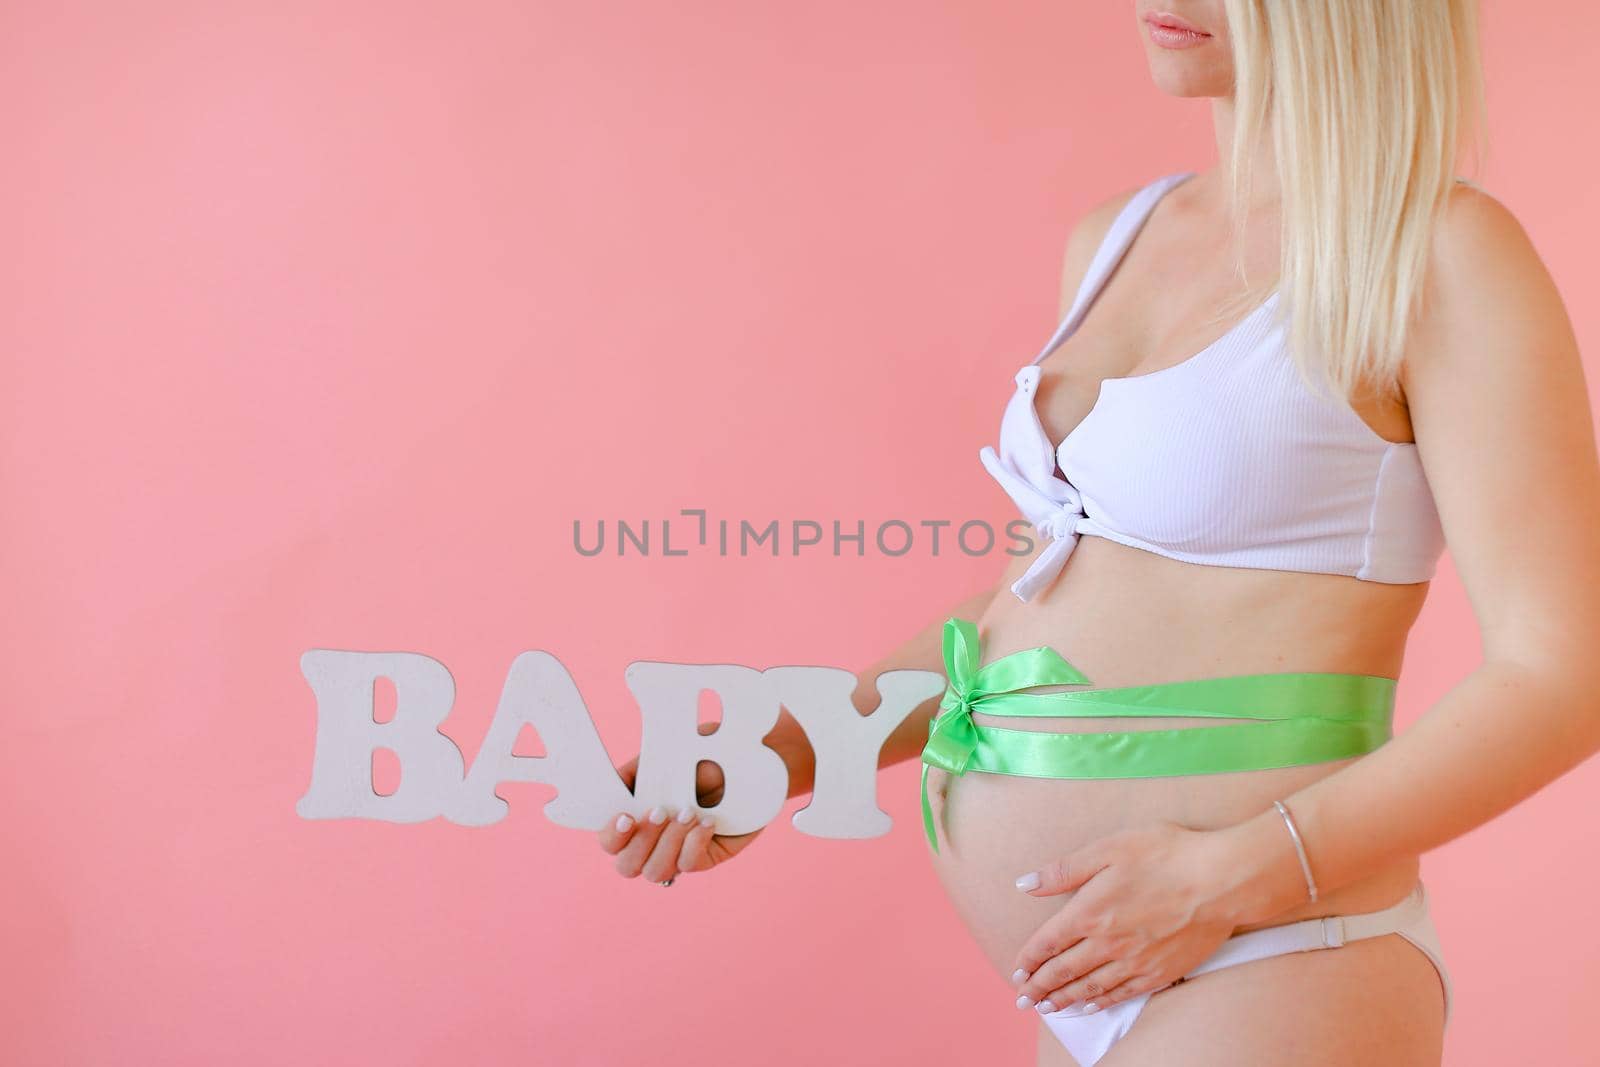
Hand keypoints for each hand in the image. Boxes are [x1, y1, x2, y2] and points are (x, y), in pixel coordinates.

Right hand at [596, 726, 765, 883]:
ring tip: (687, 811)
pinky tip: (707, 819)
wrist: (742, 759)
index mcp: (635, 820)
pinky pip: (689, 864)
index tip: (626, 816)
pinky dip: (694, 842)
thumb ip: (634, 775)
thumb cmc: (698, 758)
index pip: (610, 843)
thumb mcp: (662, 760)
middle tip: (660, 811)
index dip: (611, 837)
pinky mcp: (706, 857)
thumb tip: (613, 786)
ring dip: (668, 841)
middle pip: (626, 867)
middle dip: (641, 841)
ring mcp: (678, 853)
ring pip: (656, 871)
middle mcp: (652, 843)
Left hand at [1008, 819, 1251, 1014]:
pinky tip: (1089, 1006)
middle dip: (1039, 986)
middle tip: (1022, 999)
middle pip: (1063, 971)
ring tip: (1046, 1007)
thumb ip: (1064, 870)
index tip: (1016, 972)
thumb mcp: (1109, 849)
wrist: (1222, 881)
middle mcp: (1107, 943)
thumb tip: (1024, 883)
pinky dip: (1100, 1003)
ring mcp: (1134, 962)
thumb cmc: (1166, 855)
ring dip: (1063, 999)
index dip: (1029, 959)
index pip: (1048, 943)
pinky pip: (1122, 994)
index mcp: (1089, 912)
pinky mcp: (1160, 972)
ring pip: (1089, 987)